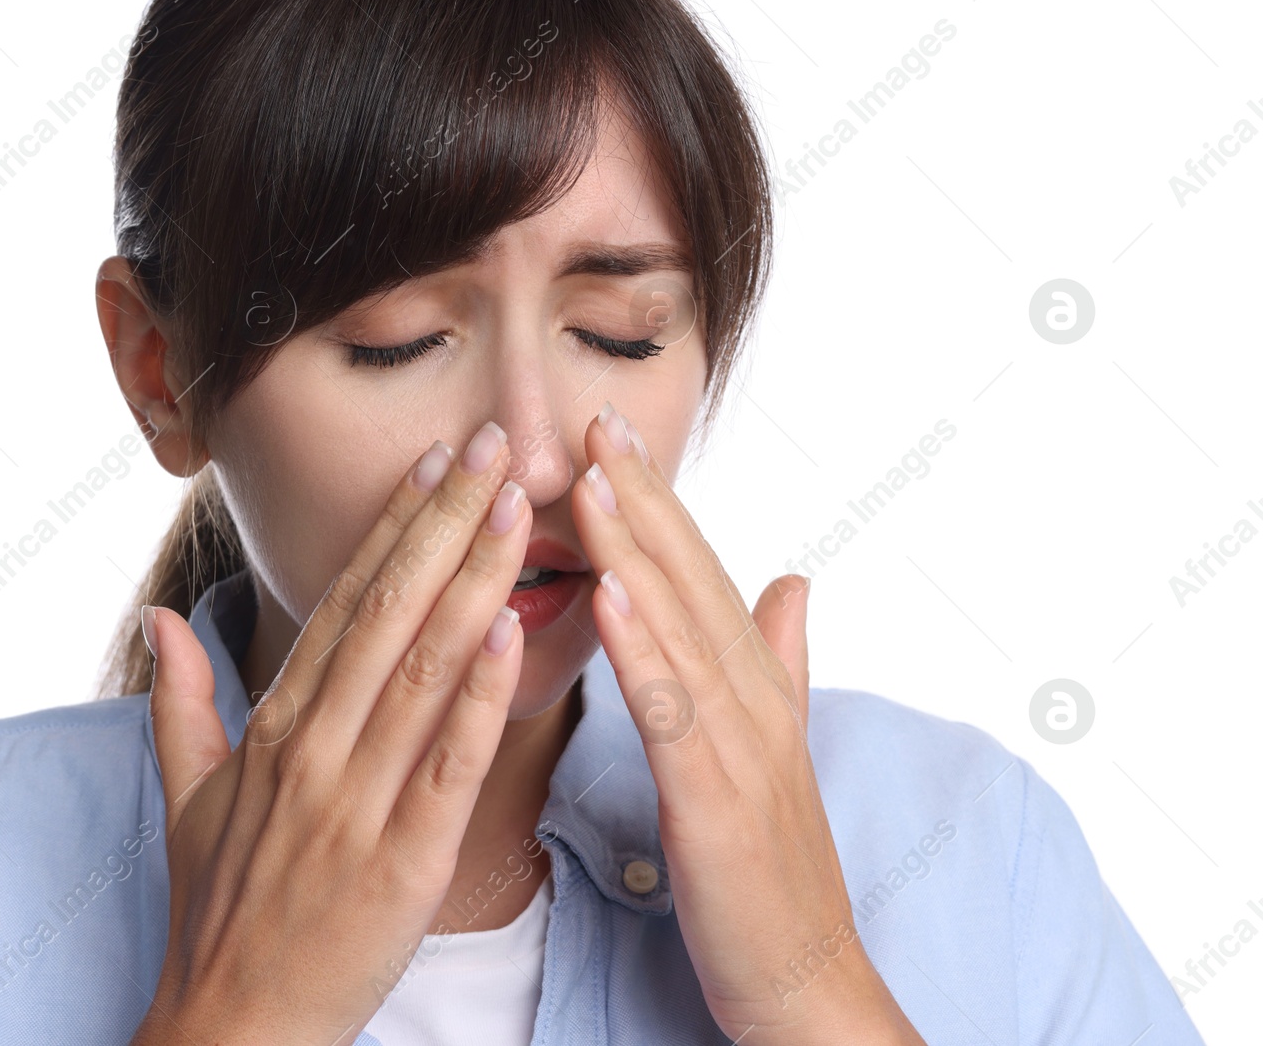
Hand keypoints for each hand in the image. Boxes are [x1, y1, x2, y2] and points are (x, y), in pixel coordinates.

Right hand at [130, 424, 530, 1045]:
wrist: (232, 1024)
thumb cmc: (221, 909)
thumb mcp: (187, 798)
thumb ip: (182, 700)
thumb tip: (162, 618)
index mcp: (276, 726)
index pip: (342, 603)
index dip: (393, 527)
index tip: (433, 461)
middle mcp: (313, 747)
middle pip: (388, 612)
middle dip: (445, 522)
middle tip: (491, 444)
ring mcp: (355, 800)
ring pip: (422, 669)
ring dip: (473, 580)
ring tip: (516, 508)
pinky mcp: (403, 860)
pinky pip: (449, 762)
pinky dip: (480, 693)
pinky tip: (512, 630)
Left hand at [571, 403, 924, 1045]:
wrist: (804, 976)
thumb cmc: (772, 866)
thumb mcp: (776, 749)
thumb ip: (782, 660)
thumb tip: (793, 582)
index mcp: (753, 685)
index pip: (699, 574)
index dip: (657, 502)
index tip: (610, 435)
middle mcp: (752, 698)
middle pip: (691, 579)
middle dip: (642, 496)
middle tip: (593, 420)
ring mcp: (739, 745)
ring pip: (680, 627)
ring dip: (636, 548)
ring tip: (591, 479)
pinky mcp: (717, 797)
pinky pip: (672, 710)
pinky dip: (642, 647)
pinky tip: (608, 593)